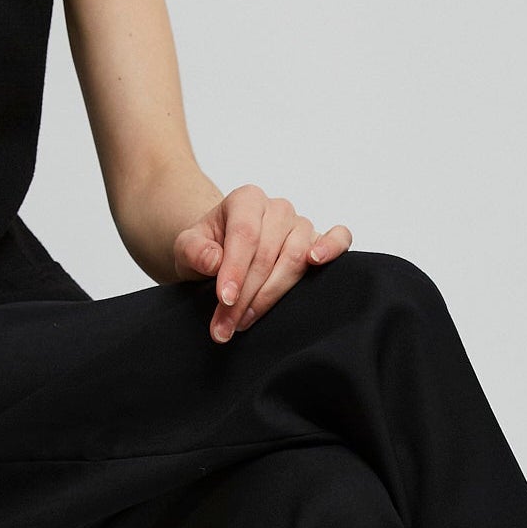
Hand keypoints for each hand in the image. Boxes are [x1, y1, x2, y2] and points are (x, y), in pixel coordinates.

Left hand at [172, 183, 352, 341]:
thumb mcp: (186, 248)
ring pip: (296, 258)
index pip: (245, 234)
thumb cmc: (207, 249)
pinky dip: (332, 248)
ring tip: (246, 320)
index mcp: (246, 200)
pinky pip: (340, 238)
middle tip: (226, 327)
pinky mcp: (320, 242)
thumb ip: (193, 250)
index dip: (236, 270)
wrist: (222, 253)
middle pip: (269, 253)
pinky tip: (317, 263)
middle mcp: (277, 209)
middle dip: (246, 295)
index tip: (224, 300)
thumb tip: (213, 261)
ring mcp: (301, 225)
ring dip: (272, 295)